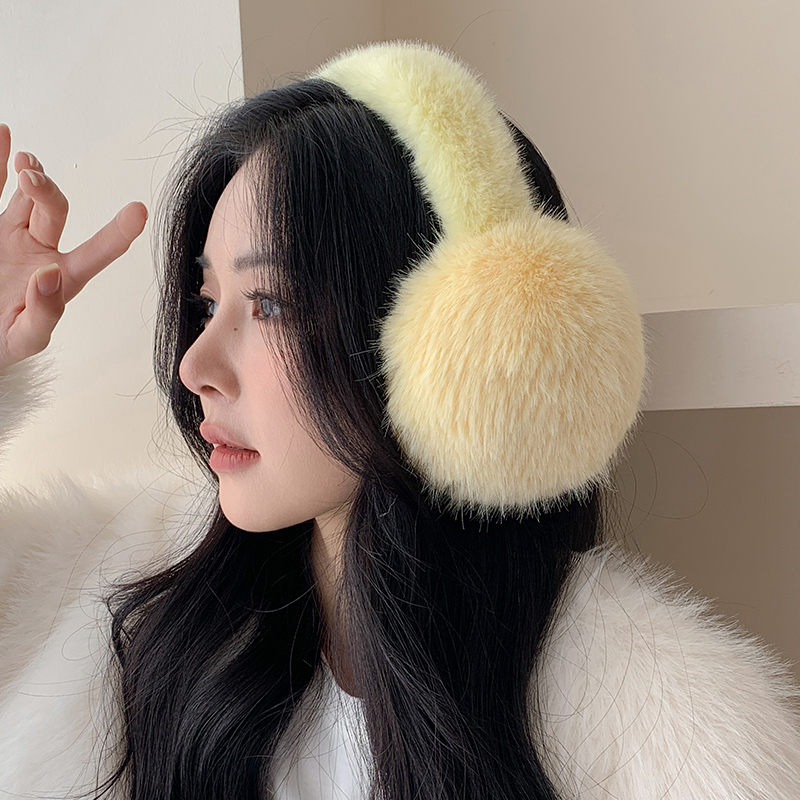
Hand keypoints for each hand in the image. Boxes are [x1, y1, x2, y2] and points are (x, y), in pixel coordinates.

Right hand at [0, 123, 147, 370]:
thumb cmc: (0, 342)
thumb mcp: (24, 339)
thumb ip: (44, 313)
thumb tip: (52, 276)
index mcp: (62, 279)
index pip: (97, 253)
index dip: (118, 233)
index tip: (138, 210)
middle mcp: (40, 250)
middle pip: (55, 210)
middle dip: (47, 192)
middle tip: (30, 182)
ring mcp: (11, 235)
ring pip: (27, 196)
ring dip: (30, 172)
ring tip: (25, 161)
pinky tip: (4, 134)